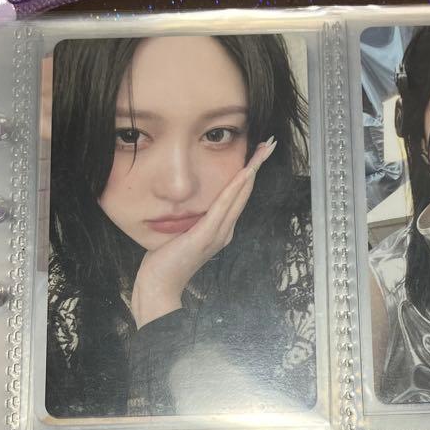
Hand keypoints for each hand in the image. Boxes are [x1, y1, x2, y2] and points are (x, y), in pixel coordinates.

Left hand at [129, 137, 276, 328]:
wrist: (159, 286)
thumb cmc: (165, 262)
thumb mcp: (179, 233)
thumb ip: (189, 220)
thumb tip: (186, 204)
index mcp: (220, 230)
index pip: (237, 196)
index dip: (249, 172)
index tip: (257, 152)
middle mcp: (224, 231)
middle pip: (244, 192)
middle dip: (257, 165)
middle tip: (270, 143)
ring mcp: (218, 233)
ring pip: (239, 195)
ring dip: (252, 170)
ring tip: (263, 150)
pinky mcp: (207, 235)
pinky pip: (224, 206)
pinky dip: (236, 188)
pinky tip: (245, 172)